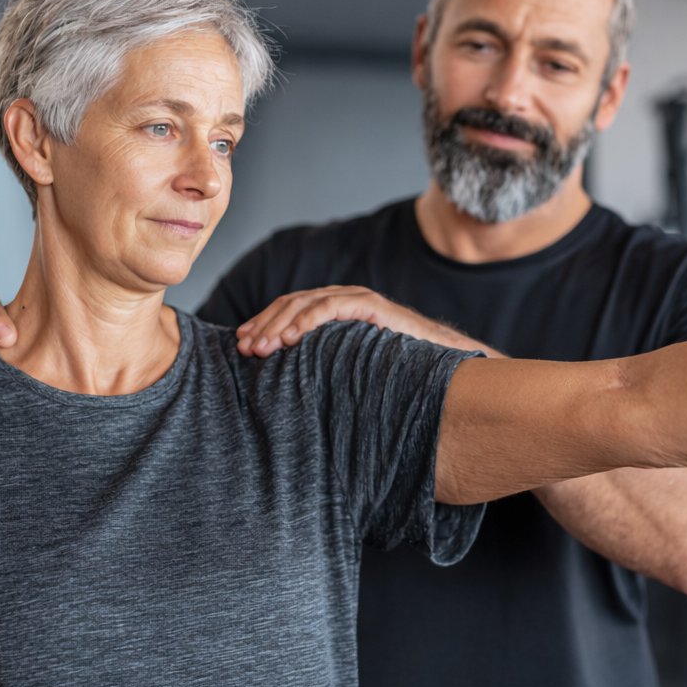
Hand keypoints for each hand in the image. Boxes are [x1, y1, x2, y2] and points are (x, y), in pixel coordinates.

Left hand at [235, 286, 492, 356]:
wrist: (445, 363)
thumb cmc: (399, 370)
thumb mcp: (351, 365)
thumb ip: (326, 363)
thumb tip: (290, 386)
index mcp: (336, 311)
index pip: (290, 309)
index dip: (264, 324)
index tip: (242, 345)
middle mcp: (344, 299)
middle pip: (291, 303)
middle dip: (264, 324)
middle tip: (244, 349)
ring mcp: (358, 299)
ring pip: (306, 302)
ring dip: (279, 323)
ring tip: (260, 346)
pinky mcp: (372, 306)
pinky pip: (332, 306)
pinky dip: (307, 319)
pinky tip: (290, 337)